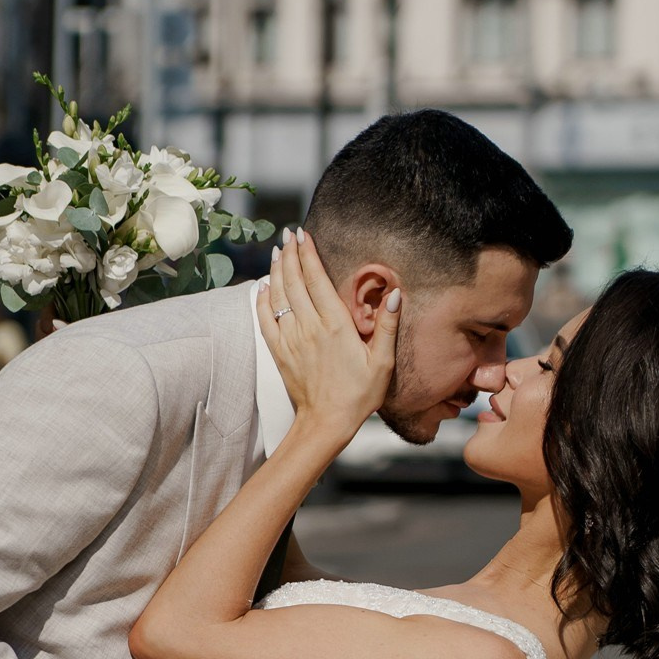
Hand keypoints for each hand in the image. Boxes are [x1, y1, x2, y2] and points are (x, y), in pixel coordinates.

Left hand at [257, 230, 396, 442]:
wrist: (327, 423)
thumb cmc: (359, 394)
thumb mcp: (383, 362)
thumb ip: (388, 326)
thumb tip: (395, 293)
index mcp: (336, 326)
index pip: (317, 280)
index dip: (309, 255)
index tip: (303, 235)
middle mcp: (310, 328)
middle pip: (295, 282)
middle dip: (290, 254)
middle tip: (288, 234)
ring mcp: (291, 340)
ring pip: (278, 297)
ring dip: (276, 271)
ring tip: (277, 251)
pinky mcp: (280, 353)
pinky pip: (265, 320)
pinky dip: (262, 301)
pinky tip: (263, 286)